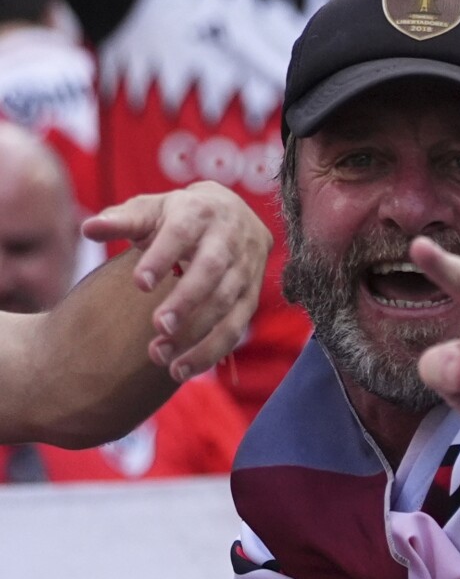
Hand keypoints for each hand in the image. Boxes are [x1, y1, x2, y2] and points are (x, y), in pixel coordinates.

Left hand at [84, 182, 269, 380]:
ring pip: (227, 302)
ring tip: (160, 357)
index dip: (163, 257)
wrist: (233, 213)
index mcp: (200, 212)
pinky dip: (212, 350)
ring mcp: (246, 267)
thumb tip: (88, 229)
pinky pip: (237, 326)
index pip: (182, 232)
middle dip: (187, 299)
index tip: (139, 283)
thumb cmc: (179, 215)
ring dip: (197, 332)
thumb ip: (121, 221)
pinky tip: (182, 368)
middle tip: (158, 326)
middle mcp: (230, 237)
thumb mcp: (152, 210)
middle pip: (212, 269)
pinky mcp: (251, 295)